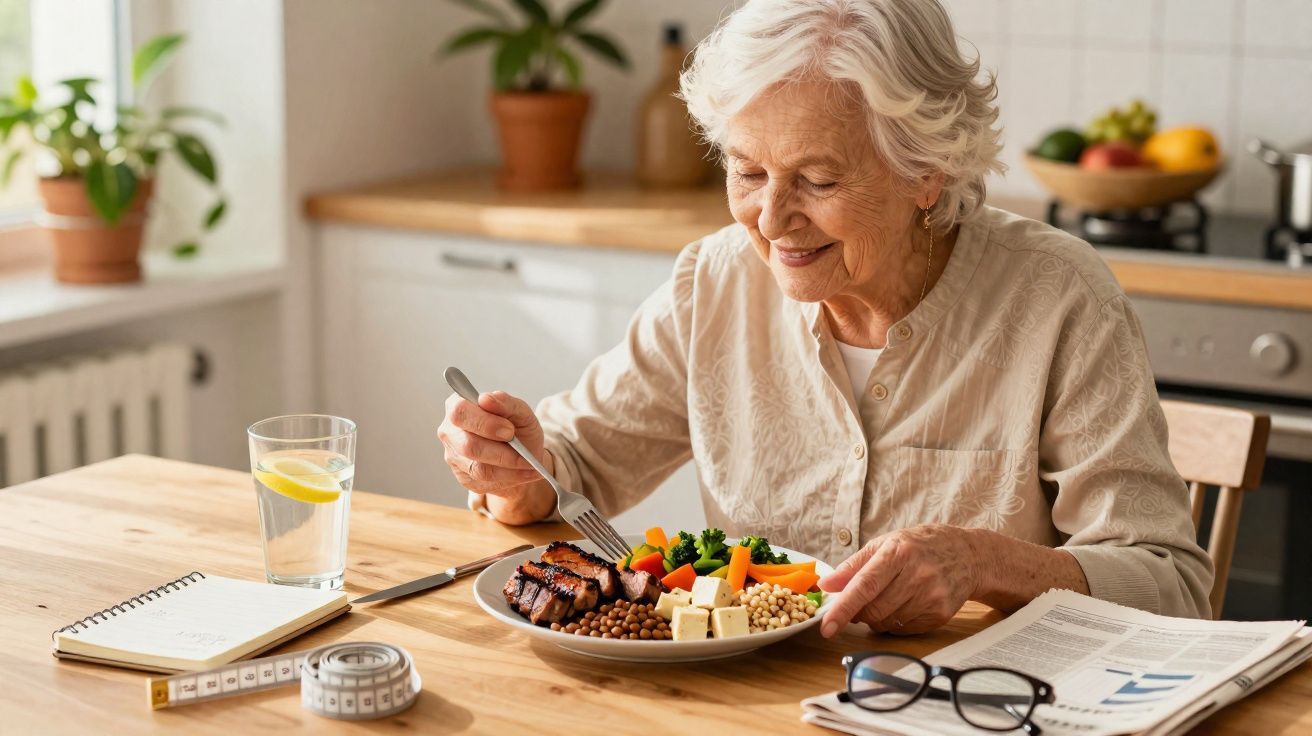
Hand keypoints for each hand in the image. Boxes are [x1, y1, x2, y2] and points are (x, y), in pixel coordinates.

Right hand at [438, 390, 546, 495]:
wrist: (522, 454)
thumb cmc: (517, 428)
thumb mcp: (520, 412)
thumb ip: (506, 403)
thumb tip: (485, 398)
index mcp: (458, 405)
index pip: (460, 412)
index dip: (484, 423)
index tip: (509, 430)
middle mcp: (450, 431)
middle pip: (467, 445)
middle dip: (500, 451)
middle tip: (523, 453)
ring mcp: (453, 456)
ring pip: (478, 468)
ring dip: (509, 467)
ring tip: (530, 465)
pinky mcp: (463, 477)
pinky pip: (485, 481)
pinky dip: (510, 478)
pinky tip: (524, 473)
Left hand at [817, 524, 980, 635]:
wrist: (968, 555)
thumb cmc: (919, 546)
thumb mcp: (884, 544)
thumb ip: (853, 566)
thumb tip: (826, 585)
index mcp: (898, 553)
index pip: (864, 586)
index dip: (843, 608)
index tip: (827, 626)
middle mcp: (917, 575)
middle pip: (874, 610)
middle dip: (858, 613)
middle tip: (858, 604)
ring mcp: (932, 596)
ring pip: (887, 623)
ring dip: (876, 618)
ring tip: (885, 598)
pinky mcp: (940, 614)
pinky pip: (904, 630)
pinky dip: (894, 623)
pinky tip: (902, 605)